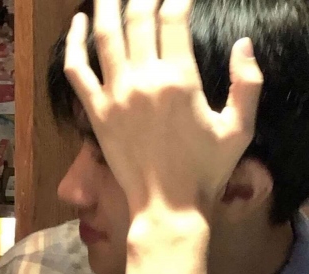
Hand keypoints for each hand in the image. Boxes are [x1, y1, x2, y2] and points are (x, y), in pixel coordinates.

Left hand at [65, 0, 262, 219]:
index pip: (174, 19)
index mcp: (180, 80)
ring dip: (107, 5)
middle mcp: (144, 80)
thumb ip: (247, 84)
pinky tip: (78, 23)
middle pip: (139, 19)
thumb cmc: (205, 172)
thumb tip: (244, 44)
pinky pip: (77, 70)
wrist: (167, 206)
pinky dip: (73, 43)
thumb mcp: (239, 130)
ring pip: (106, 35)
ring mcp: (115, 96)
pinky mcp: (96, 113)